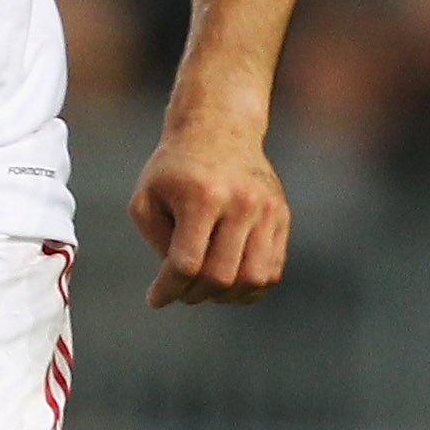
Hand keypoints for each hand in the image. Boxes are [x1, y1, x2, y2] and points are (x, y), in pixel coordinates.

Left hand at [128, 119, 290, 308]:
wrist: (219, 130)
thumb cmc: (174, 170)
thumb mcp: (147, 198)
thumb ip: (157, 241)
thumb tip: (178, 282)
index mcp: (202, 196)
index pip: (187, 263)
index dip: (168, 289)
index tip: (155, 299)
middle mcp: (240, 202)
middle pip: (221, 276)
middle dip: (194, 294)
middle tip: (181, 291)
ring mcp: (267, 209)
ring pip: (252, 279)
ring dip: (225, 296)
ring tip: (206, 290)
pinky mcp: (282, 216)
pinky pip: (272, 270)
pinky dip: (250, 288)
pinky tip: (229, 286)